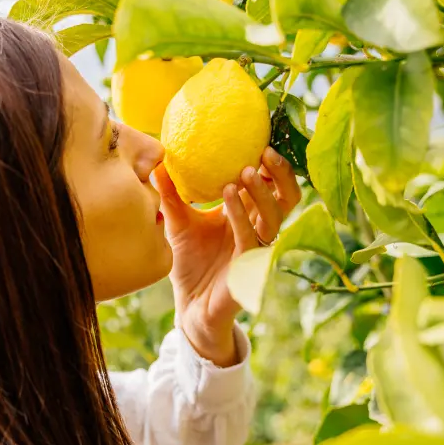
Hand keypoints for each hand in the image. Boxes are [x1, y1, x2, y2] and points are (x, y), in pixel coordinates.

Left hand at [152, 147, 300, 365]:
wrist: (189, 306)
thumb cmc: (190, 263)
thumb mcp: (178, 221)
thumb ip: (172, 193)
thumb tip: (157, 159)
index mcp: (248, 215)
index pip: (271, 185)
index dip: (273, 165)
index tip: (261, 138)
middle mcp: (259, 229)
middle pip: (286, 198)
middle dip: (282, 174)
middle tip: (265, 151)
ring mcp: (257, 249)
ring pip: (275, 216)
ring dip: (262, 193)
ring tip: (245, 172)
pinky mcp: (250, 268)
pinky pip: (251, 237)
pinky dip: (242, 215)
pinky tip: (229, 196)